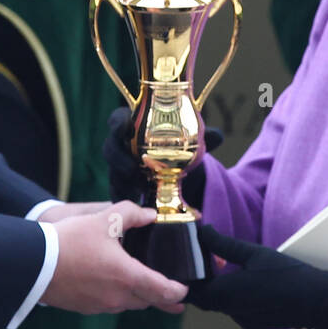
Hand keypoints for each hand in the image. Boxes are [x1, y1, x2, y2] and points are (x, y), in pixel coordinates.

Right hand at [41, 201, 187, 314]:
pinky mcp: (85, 308)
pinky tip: (112, 286)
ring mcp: (100, 305)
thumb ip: (131, 214)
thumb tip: (150, 215)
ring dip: (138, 297)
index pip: (163, 291)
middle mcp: (118, 297)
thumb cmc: (70, 241)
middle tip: (174, 297)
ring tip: (144, 288)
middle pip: (148, 301)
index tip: (185, 292)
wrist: (35, 264)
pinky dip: (117, 297)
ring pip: (128, 305)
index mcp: (128, 277)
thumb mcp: (104, 220)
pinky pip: (109, 305)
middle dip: (161, 298)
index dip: (178, 293)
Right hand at [102, 107, 223, 209]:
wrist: (174, 175)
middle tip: (131, 170)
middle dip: (117, 159)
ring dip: (121, 181)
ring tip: (137, 190)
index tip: (123, 127)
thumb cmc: (177, 151)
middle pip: (110, 148)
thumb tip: (217, 135)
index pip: (117, 120)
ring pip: (113, 172)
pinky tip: (133, 208)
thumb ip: (202, 139)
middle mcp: (122, 147)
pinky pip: (117, 192)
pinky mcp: (121, 186)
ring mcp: (119, 168)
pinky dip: (124, 199)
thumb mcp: (190, 144)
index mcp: (133, 128)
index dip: (116, 123)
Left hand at [186, 225, 327, 328]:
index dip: (183, 279)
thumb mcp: (255, 253)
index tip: (181, 263)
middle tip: (200, 260)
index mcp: (226, 294)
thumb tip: (202, 232)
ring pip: (220, 305)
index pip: (191, 291)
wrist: (319, 302)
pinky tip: (243, 281)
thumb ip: (224, 245)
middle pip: (204, 299)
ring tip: (219, 267)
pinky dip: (232, 297)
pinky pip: (235, 310)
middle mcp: (231, 312)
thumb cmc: (288, 274)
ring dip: (217, 289)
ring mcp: (244, 321)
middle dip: (199, 282)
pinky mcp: (256, 325)